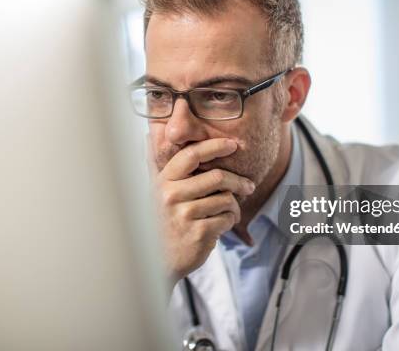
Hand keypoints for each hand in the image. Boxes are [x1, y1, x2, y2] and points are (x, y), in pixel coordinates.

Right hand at [151, 138, 254, 284]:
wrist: (157, 262)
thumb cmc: (162, 224)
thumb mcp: (157, 195)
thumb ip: (161, 169)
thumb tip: (149, 136)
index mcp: (164, 181)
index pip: (191, 155)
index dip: (215, 146)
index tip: (233, 144)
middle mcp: (171, 195)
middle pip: (217, 177)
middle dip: (238, 181)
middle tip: (249, 186)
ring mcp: (184, 215)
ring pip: (226, 199)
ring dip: (235, 207)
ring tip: (231, 213)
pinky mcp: (198, 233)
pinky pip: (227, 218)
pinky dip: (231, 221)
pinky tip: (223, 225)